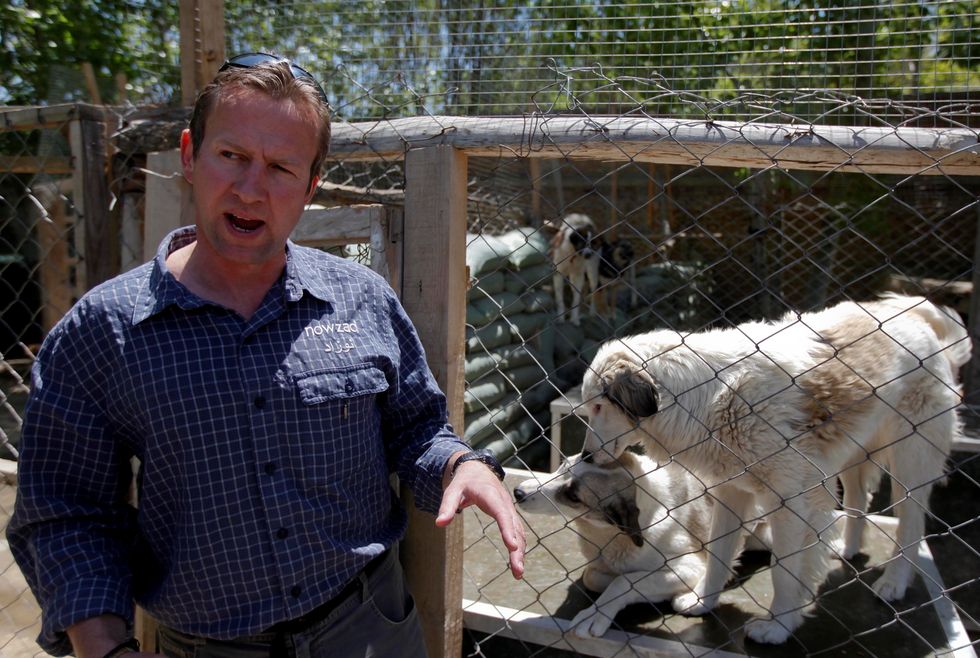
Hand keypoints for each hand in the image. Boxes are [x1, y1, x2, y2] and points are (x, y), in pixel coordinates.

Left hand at [435, 458, 525, 578]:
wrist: (478, 470)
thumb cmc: (464, 481)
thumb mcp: (452, 490)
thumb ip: (447, 506)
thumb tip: (439, 524)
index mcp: (492, 496)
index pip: (502, 514)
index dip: (508, 530)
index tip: (512, 546)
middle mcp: (505, 504)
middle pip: (515, 528)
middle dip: (517, 550)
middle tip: (518, 571)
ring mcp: (509, 510)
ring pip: (519, 532)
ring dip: (520, 552)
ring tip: (518, 574)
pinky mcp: (509, 516)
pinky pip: (517, 532)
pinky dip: (519, 547)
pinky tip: (517, 561)